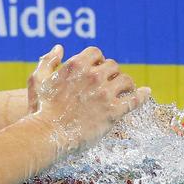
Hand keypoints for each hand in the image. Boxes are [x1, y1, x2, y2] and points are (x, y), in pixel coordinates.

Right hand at [31, 46, 149, 156]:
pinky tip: (146, 93)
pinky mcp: (113, 112)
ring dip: (126, 84)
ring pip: (126, 80)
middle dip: (112, 73)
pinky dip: (142, 95)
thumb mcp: (37, 80)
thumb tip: (59, 48)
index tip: (97, 68)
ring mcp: (105, 94)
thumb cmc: (40, 109)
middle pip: (113, 66)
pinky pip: (134, 99)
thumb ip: (48, 61)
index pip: (96, 53)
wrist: (47, 135)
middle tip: (110, 82)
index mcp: (77, 66)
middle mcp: (94, 76)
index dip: (98, 60)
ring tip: (126, 90)